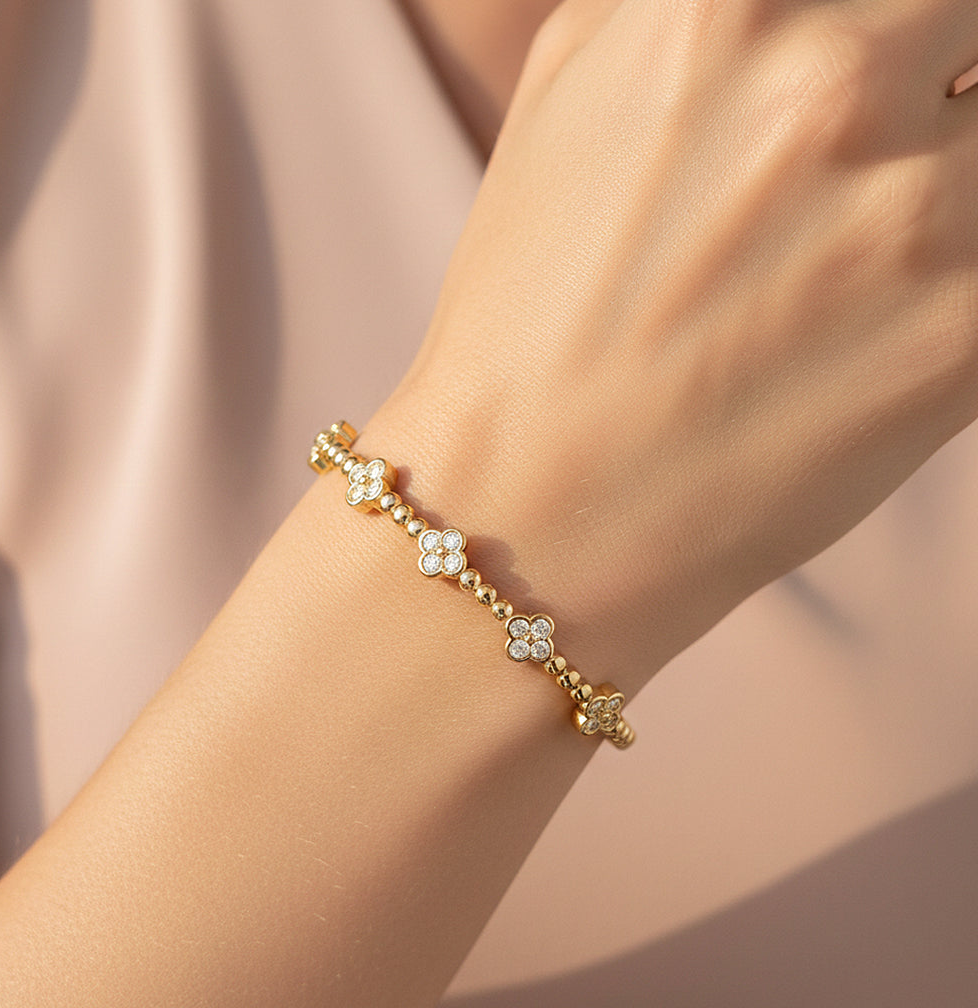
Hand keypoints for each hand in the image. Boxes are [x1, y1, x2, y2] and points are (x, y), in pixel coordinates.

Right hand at [367, 0, 977, 691]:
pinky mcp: (968, 337)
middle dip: (937, 87)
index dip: (904, 29)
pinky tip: (868, 330)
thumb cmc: (531, 312)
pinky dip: (952, 286)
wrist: (529, 502)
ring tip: (847, 266)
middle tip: (868, 167)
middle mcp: (831, 83)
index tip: (894, 67)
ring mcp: (914, 212)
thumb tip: (793, 2)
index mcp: (725, 3)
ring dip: (945, 195)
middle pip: (974, 27)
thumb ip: (685, 3)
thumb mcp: (572, 93)